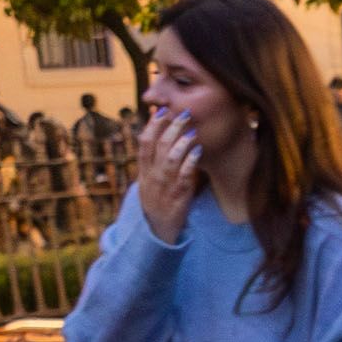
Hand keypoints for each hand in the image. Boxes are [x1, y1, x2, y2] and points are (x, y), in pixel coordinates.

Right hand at [134, 108, 202, 242]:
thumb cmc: (157, 201)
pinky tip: (198, 151)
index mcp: (143, 171)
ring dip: (182, 143)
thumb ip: (153, 161)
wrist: (157, 231)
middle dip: (171, 128)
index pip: (144, 143)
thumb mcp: (148, 181)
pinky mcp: (178, 197)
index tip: (161, 110)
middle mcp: (152, 177)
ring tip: (192, 131)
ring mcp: (164, 187)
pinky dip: (190, 163)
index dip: (152, 125)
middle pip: (158, 146)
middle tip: (184, 113)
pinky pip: (184, 177)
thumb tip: (160, 137)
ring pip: (170, 160)